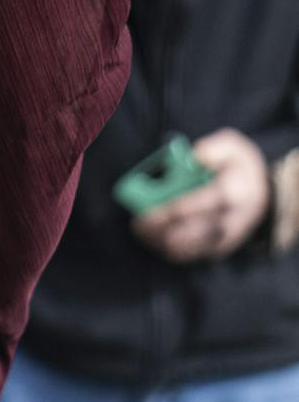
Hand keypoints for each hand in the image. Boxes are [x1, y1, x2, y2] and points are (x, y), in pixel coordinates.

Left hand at [131, 129, 272, 261]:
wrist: (260, 194)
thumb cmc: (237, 167)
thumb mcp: (232, 147)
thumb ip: (215, 148)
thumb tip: (196, 156)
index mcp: (238, 192)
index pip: (212, 203)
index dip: (188, 207)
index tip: (167, 207)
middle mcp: (233, 220)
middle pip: (199, 230)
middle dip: (169, 228)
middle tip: (142, 222)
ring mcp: (225, 238)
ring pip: (193, 247)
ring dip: (164, 240)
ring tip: (140, 228)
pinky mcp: (216, 248)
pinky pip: (190, 254)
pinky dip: (167, 248)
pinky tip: (149, 236)